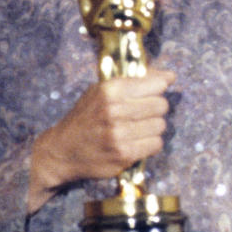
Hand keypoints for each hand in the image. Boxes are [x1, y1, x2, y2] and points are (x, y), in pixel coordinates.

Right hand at [28, 69, 174, 210]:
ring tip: (136, 130)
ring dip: (152, 128)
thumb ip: (135, 81)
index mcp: (110, 89)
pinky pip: (155, 145)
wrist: (62, 150)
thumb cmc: (85, 117)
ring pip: (160, 126)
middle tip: (141, 114)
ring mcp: (119, 134)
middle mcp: (115, 110)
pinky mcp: (124, 155)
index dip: (157, 89)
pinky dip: (149, 144)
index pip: (156, 84)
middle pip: (161, 105)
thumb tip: (170, 76)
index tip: (152, 93)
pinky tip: (135, 143)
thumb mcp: (101, 91)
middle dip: (155, 109)